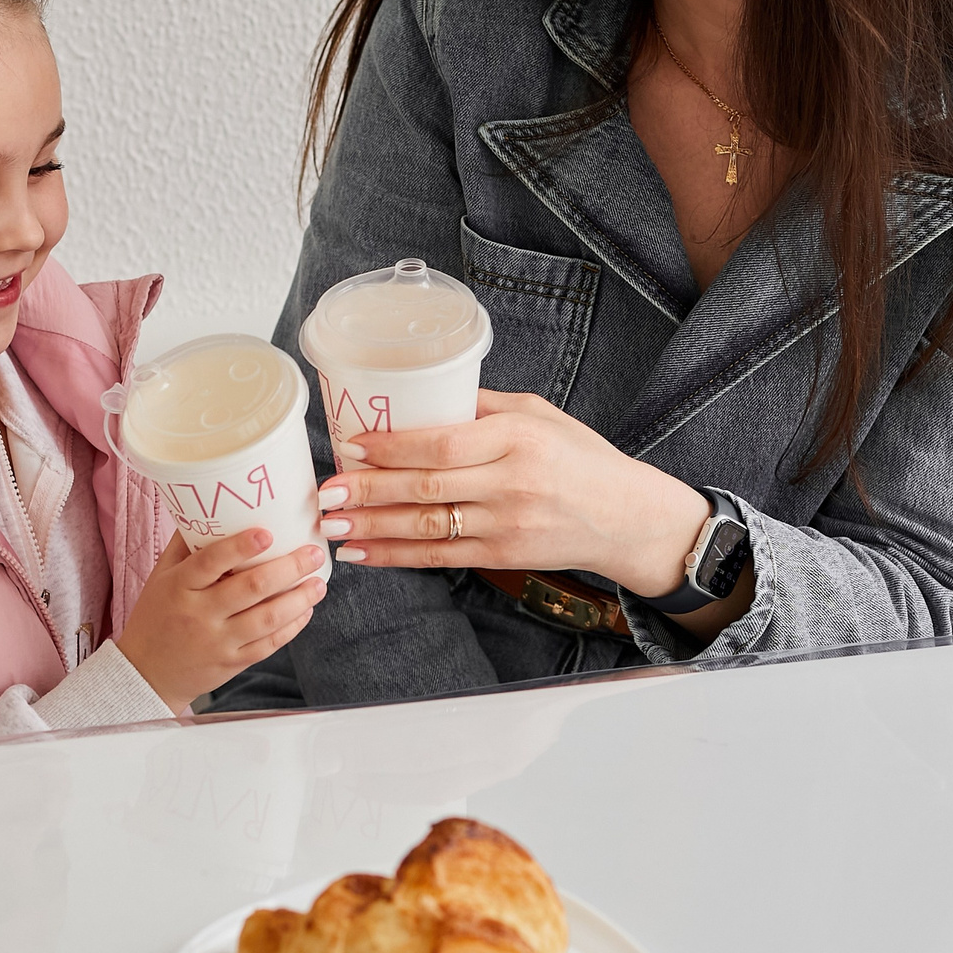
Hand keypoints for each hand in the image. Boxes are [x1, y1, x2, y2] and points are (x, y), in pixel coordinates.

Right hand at [116, 529, 328, 711]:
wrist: (146, 674)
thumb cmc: (156, 617)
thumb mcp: (160, 577)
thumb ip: (185, 546)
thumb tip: (211, 507)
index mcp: (179, 587)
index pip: (210, 562)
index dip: (239, 547)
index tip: (266, 532)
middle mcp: (199, 614)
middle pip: (250, 588)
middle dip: (289, 569)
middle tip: (313, 554)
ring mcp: (218, 641)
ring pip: (267, 618)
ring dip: (299, 599)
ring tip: (319, 583)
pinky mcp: (233, 662)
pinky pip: (269, 644)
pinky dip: (291, 627)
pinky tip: (305, 610)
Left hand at [319, 390, 710, 596]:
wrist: (627, 517)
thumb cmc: (581, 456)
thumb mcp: (540, 414)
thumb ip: (483, 406)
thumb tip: (422, 394)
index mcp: (517, 438)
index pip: (443, 444)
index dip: (392, 447)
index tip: (352, 445)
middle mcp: (510, 483)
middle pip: (426, 488)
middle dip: (368, 491)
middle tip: (325, 491)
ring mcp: (506, 524)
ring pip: (426, 528)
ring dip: (372, 527)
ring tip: (331, 524)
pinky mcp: (504, 556)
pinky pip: (439, 558)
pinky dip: (396, 556)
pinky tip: (363, 552)